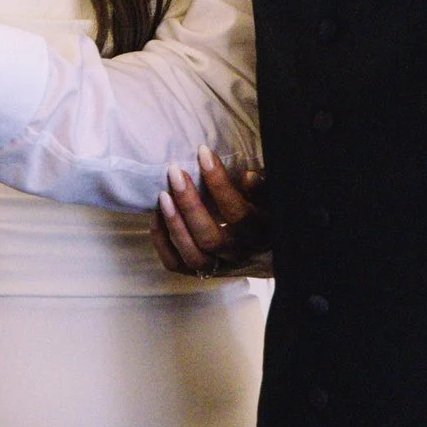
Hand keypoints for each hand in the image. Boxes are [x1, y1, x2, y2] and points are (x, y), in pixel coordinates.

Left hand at [152, 148, 268, 275]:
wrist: (263, 249)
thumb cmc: (261, 209)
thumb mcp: (269, 196)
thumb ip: (261, 188)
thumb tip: (247, 177)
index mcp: (259, 233)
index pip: (237, 212)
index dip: (219, 183)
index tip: (203, 153)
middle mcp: (238, 253)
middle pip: (210, 237)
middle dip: (189, 203)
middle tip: (175, 172)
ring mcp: (218, 266)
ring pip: (192, 254)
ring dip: (174, 224)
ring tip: (163, 194)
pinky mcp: (198, 272)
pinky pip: (175, 264)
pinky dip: (162, 242)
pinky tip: (156, 216)